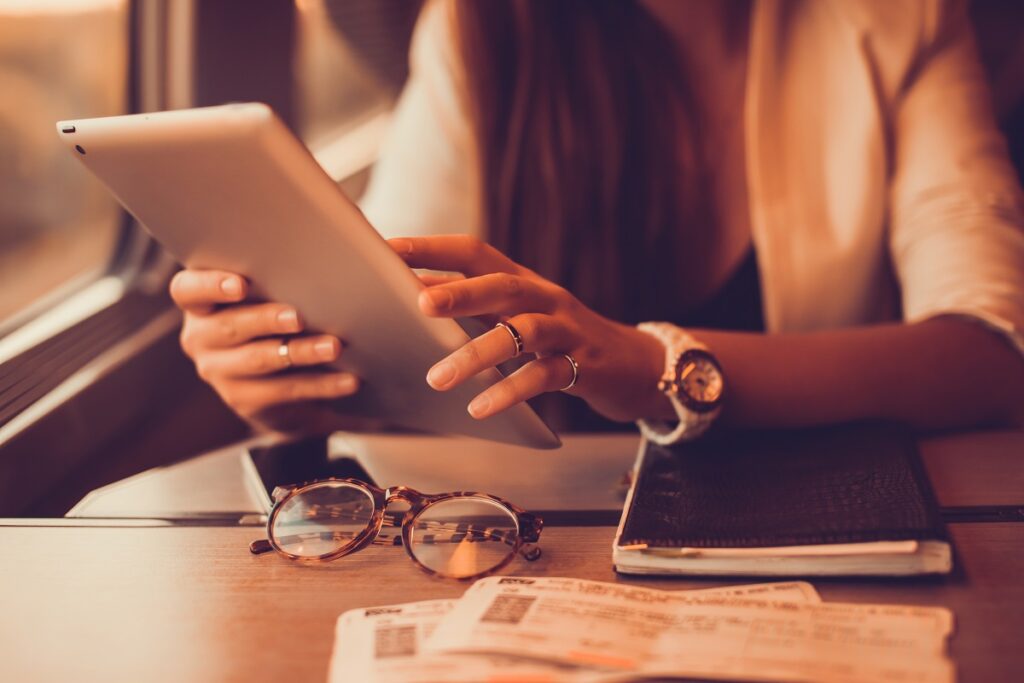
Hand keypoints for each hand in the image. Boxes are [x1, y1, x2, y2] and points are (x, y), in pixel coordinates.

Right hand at [169, 269, 359, 432]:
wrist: (283, 378)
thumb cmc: (284, 314)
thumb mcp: (285, 287)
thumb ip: (303, 261)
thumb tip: (369, 236)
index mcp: (202, 300)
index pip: (187, 289)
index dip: (209, 286)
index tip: (240, 284)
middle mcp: (200, 336)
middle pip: (227, 327)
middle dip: (265, 320)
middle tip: (298, 316)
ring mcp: (219, 372)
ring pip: (259, 361)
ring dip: (300, 352)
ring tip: (335, 346)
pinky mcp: (244, 401)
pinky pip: (284, 393)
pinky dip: (320, 385)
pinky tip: (349, 379)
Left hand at [390, 235, 670, 422]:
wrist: (632, 365)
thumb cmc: (559, 339)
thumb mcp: (517, 316)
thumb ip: (475, 307)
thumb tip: (413, 299)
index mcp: (521, 281)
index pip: (474, 252)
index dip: (433, 248)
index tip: (388, 249)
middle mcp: (543, 297)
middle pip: (502, 284)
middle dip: (460, 291)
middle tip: (418, 303)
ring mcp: (566, 330)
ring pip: (523, 332)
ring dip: (478, 353)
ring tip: (438, 378)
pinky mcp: (583, 366)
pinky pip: (545, 376)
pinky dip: (510, 392)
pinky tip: (480, 407)